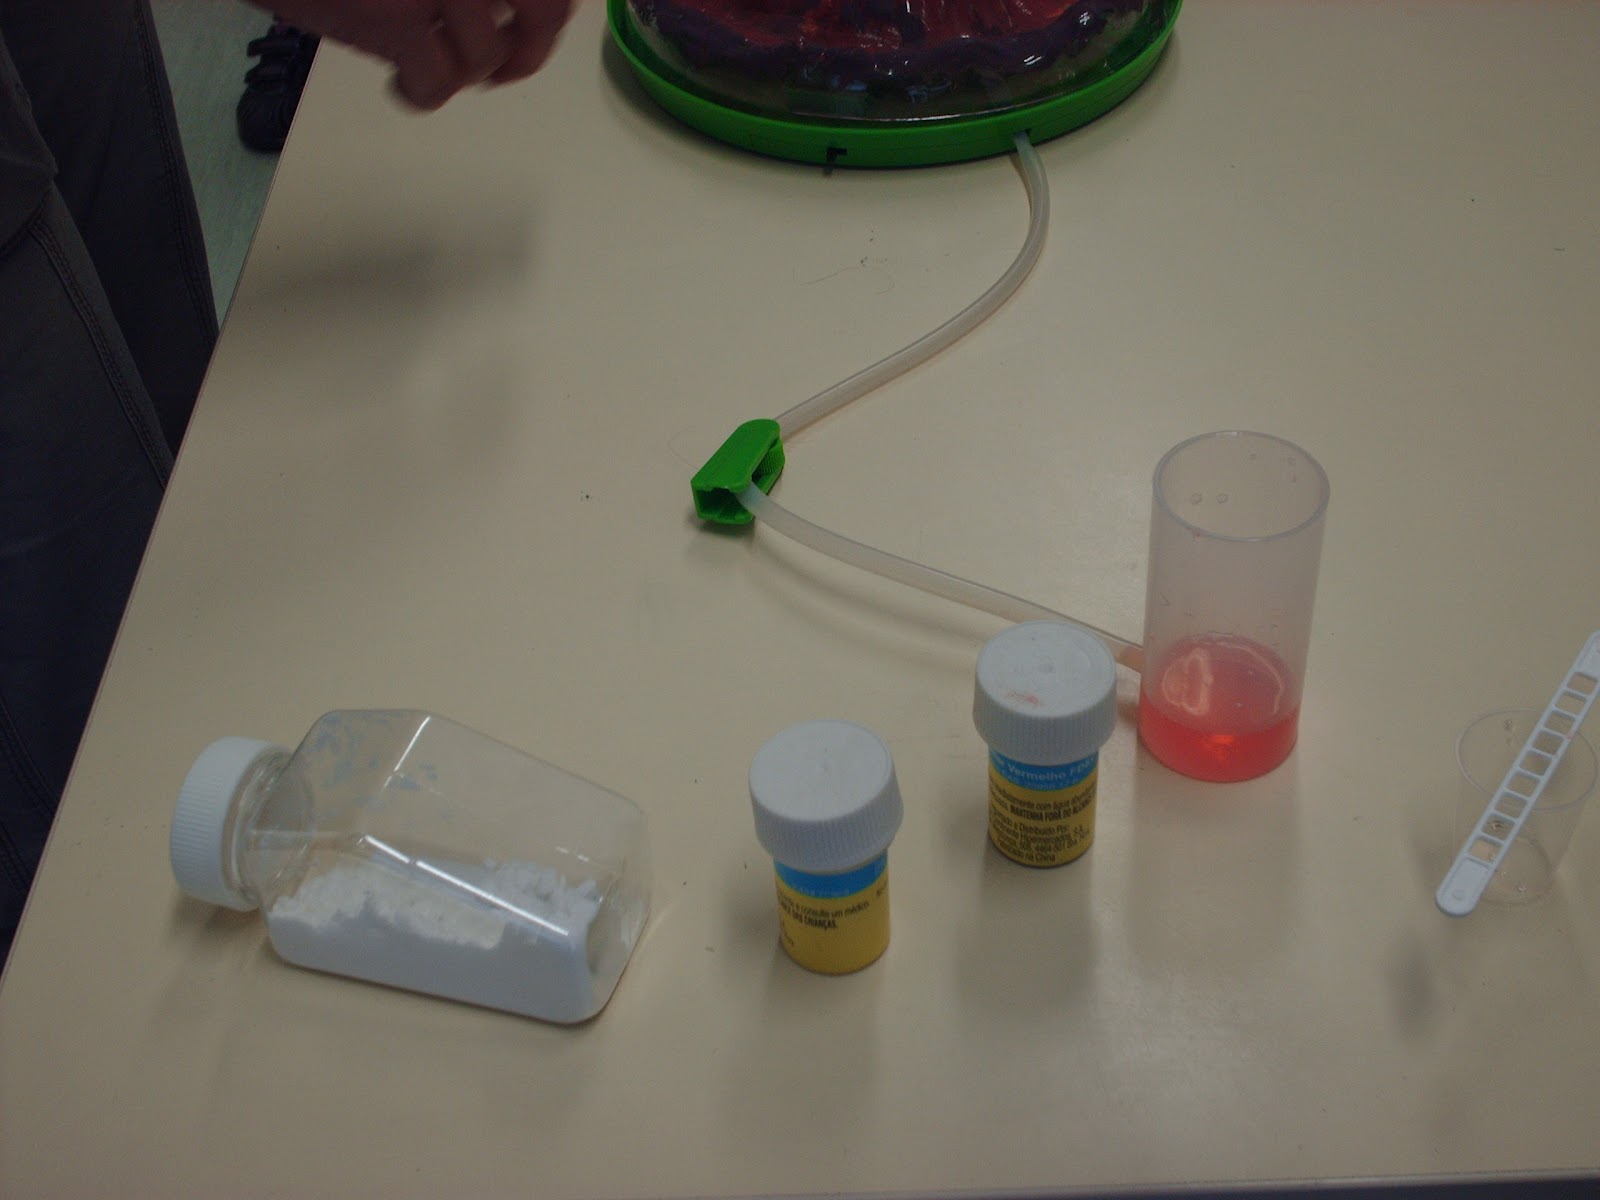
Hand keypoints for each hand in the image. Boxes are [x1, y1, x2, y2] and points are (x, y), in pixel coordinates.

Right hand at [253, 0, 573, 109]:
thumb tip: (516, 10)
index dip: (549, 12)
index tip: (531, 26)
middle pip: (543, 8)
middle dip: (532, 46)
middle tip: (507, 66)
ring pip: (486, 54)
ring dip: (464, 70)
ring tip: (432, 61)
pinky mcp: (395, 19)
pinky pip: (437, 84)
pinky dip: (421, 93)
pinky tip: (402, 80)